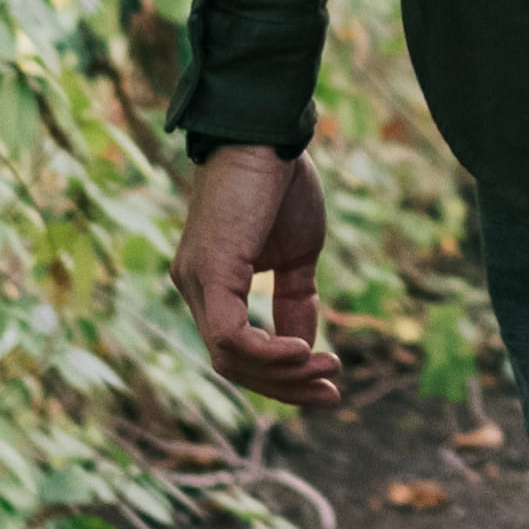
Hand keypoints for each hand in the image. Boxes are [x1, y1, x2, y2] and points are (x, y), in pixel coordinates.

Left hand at [177, 142, 337, 408]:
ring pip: (231, 359)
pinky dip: (269, 354)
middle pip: (232, 365)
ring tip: (327, 370)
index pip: (238, 351)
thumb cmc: (281, 183)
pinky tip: (304, 353)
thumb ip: (295, 301)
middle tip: (333, 392)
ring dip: (283, 375)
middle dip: (286, 386)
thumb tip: (305, 350)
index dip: (282, 376)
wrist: (268, 135)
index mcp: (212, 283)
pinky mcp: (209, 274)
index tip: (329, 381)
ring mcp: (197, 282)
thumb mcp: (297, 255)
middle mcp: (194, 287)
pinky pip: (232, 338)